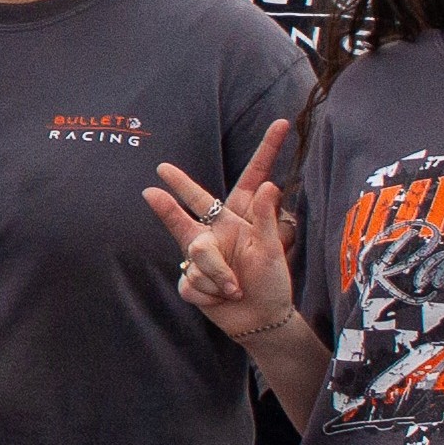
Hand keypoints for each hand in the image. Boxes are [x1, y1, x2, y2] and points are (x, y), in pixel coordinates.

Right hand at [142, 119, 299, 344]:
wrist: (258, 320)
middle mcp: (216, 231)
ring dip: (218, 276)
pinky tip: (219, 300)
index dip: (266, 151)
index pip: (251, 180)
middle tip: (161, 170)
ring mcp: (198, 254)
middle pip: (194, 202)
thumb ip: (266, 219)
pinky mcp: (188, 278)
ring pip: (196, 254)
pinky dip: (209, 293)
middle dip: (178, 186)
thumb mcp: (272, 251)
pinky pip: (191, 280)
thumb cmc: (271, 284)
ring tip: (235, 290)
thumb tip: (271, 185)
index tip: (282, 124)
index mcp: (240, 219)